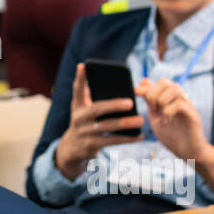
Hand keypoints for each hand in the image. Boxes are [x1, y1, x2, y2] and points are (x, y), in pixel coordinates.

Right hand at [55, 65, 144, 179]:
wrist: (72, 148)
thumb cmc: (84, 122)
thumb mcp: (82, 109)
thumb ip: (91, 95)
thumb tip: (109, 81)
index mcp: (77, 105)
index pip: (77, 89)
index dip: (80, 78)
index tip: (83, 66)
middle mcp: (78, 118)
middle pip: (97, 109)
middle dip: (114, 105)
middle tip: (131, 102)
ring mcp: (84, 132)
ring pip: (107, 126)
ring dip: (125, 123)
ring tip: (141, 120)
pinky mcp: (91, 145)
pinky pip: (112, 141)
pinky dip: (128, 138)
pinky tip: (140, 135)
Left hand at [135, 77, 206, 160]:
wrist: (188, 153)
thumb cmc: (173, 136)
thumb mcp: (156, 117)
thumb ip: (150, 101)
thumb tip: (144, 81)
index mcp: (171, 99)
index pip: (158, 83)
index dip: (145, 86)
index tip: (135, 93)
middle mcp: (180, 99)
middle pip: (165, 82)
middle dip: (153, 93)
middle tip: (152, 110)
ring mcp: (188, 106)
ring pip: (175, 88)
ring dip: (162, 101)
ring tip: (159, 115)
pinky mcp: (193, 115)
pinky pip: (180, 104)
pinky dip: (168, 112)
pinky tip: (166, 122)